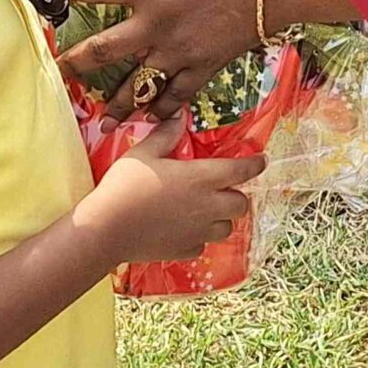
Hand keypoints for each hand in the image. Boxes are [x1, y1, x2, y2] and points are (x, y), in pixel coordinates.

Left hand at [60, 0, 272, 116]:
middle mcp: (159, 24)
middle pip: (106, 49)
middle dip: (78, 61)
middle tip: (57, 71)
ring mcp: (181, 51)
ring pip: (140, 84)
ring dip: (117, 99)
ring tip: (98, 116)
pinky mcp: (205, 67)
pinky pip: (178, 95)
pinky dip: (163, 112)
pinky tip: (151, 125)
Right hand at [73, 113, 263, 262]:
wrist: (106, 230)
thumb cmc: (124, 186)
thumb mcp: (143, 153)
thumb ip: (165, 135)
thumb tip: (180, 117)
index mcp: (201, 178)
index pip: (241, 171)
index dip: (254, 164)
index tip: (261, 161)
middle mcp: (207, 207)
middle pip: (241, 205)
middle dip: (236, 196)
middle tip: (222, 189)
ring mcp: (198, 232)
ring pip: (226, 228)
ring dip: (221, 219)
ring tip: (203, 211)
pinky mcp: (185, 251)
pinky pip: (202, 244)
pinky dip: (198, 237)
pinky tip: (182, 229)